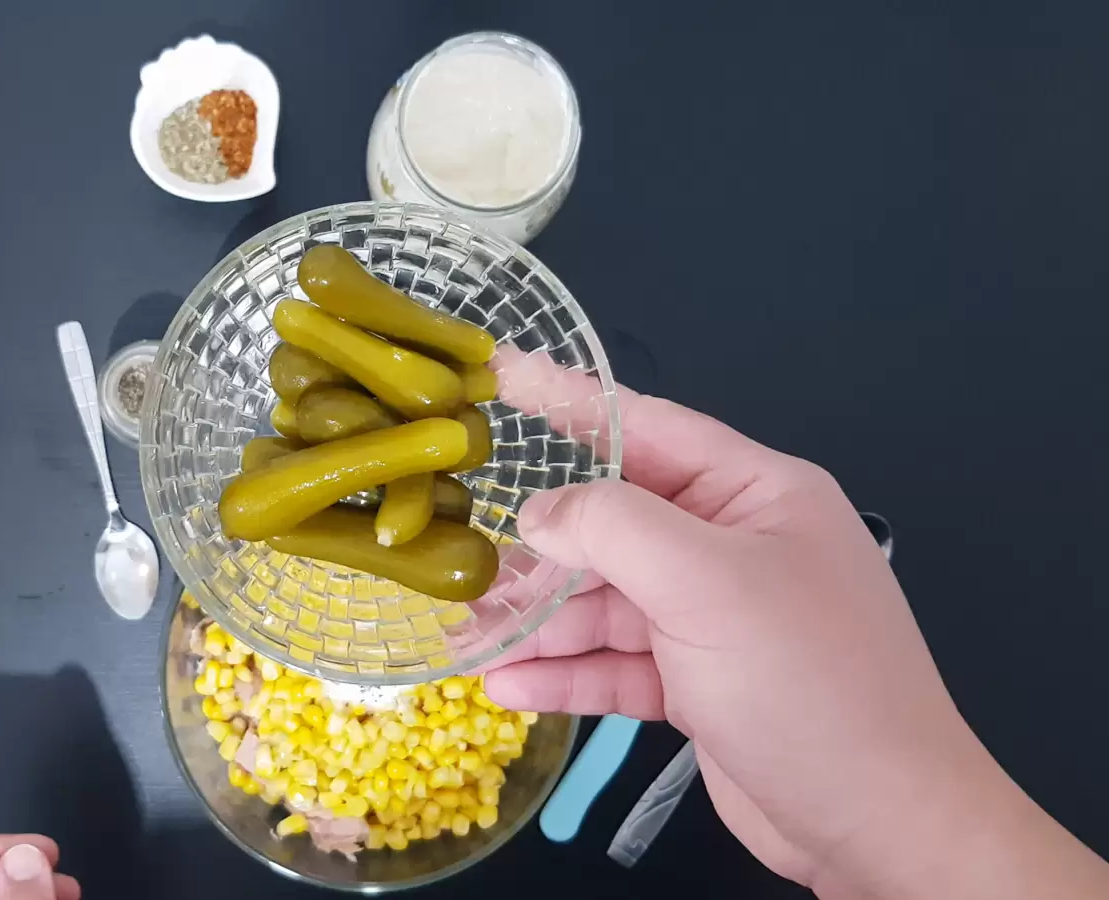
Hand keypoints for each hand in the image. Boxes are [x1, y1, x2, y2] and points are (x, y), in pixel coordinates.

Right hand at [479, 349, 1108, 897]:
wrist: (879, 821)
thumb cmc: (812, 684)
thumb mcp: (709, 583)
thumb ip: (614, 527)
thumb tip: (540, 513)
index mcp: (757, 495)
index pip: (647, 426)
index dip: (569, 400)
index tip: (500, 372)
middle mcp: (735, 548)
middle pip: (614, 525)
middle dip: (539, 548)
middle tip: (461, 558)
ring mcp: (717, 620)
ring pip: (607, 601)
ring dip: (540, 621)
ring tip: (468, 638)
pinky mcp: (701, 684)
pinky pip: (618, 663)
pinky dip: (567, 673)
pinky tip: (510, 686)